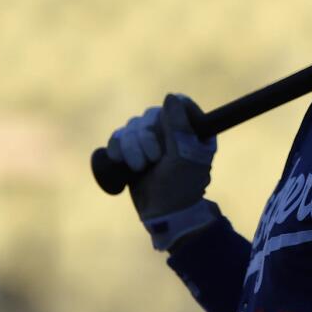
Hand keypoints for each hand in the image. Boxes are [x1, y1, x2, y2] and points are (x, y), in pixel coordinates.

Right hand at [105, 93, 216, 221]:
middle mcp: (172, 132)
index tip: (166, 131)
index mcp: (193, 130)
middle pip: (150, 115)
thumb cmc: (181, 187)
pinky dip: (117, 148)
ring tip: (138, 168)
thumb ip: (178, 126)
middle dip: (145, 138)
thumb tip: (170, 97)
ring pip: (131, 126)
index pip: (181, 104)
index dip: (170, 113)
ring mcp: (150, 142)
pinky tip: (122, 162)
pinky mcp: (131, 152)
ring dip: (131, 147)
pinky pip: (117, 137)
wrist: (163, 215)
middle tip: (152, 159)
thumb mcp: (185, 155)